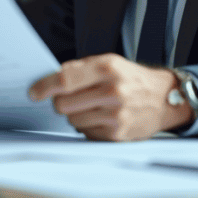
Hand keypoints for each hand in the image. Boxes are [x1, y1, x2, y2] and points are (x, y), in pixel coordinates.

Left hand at [28, 53, 190, 140]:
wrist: (164, 98)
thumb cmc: (131, 78)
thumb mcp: (110, 62)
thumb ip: (80, 69)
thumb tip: (50, 80)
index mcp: (107, 68)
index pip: (65, 80)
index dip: (44, 87)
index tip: (34, 92)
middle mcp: (112, 91)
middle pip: (63, 104)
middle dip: (60, 102)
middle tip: (69, 98)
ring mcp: (116, 115)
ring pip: (72, 120)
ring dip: (75, 115)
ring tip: (91, 106)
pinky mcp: (117, 134)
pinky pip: (85, 133)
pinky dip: (88, 126)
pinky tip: (101, 117)